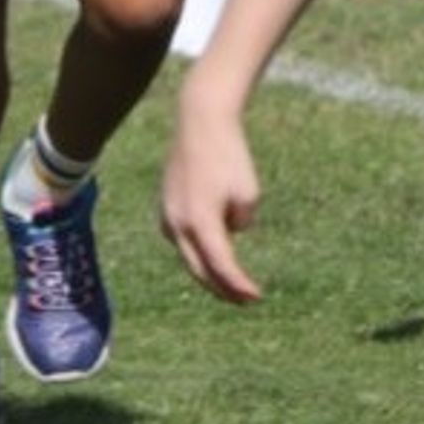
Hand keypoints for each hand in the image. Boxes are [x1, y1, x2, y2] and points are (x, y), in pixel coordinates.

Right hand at [159, 107, 267, 304]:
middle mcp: (177, 225)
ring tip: (232, 283)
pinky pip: (184, 238)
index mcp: (200, 223)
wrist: (200, 123)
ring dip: (210, 270)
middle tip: (244, 300)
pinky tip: (213, 254)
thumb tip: (229, 232)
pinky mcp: (166, 207)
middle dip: (223, 289)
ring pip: (190, 255)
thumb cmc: (229, 156)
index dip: (239, 286)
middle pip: (200, 270)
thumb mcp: (248, 194)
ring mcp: (168, 216)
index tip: (257, 297)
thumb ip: (239, 223)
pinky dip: (199, 251)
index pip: (222, 266)